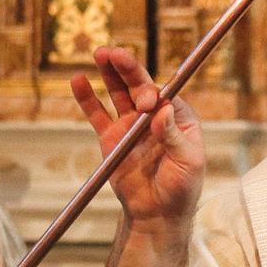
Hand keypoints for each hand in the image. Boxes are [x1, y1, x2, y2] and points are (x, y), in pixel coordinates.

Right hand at [71, 45, 204, 230]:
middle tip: (116, 53)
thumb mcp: (188, 163)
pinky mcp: (111, 137)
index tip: (144, 102)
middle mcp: (154, 116)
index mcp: (179, 118)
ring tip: (100, 53)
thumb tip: (163, 110)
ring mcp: (131, 125)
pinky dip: (87, 98)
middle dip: (129, 69)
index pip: (165, 95)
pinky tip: (78, 80)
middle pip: (140, 86)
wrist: (157, 213)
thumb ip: (174, 137)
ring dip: (111, 73)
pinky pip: (97, 114)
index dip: (153, 93)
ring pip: (119, 93)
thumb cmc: (181, 188)